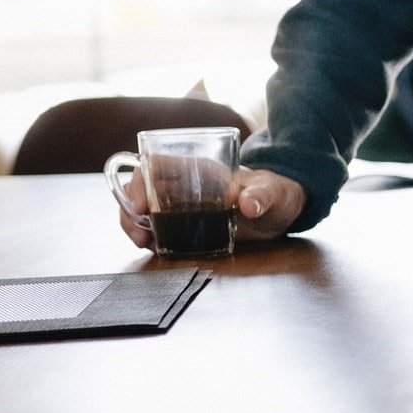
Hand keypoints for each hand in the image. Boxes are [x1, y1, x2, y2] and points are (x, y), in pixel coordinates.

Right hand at [115, 167, 305, 249]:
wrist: (282, 210)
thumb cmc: (277, 193)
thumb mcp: (274, 193)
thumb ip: (263, 196)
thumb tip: (247, 205)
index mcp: (200, 169)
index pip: (156, 164)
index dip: (141, 182)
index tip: (141, 207)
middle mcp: (185, 184)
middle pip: (141, 188)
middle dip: (130, 210)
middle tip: (139, 236)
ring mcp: (182, 203)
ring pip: (143, 209)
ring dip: (134, 225)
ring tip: (143, 244)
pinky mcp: (186, 223)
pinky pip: (157, 227)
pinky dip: (148, 237)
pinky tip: (153, 248)